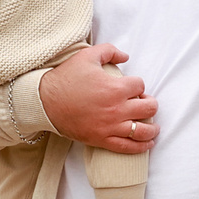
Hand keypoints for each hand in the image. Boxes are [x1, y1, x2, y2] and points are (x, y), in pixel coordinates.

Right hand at [40, 44, 158, 152]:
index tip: (132, 86)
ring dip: (152, 127)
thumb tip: (126, 56)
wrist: (45, 101)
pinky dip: (142, 147)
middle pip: (148, 108)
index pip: (140, 85)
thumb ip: (109, 51)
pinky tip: (148, 143)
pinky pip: (128, 147)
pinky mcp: (102, 140)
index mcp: (115, 88)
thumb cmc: (66, 78)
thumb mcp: (87, 56)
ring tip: (154, 126)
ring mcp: (110, 127)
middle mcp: (117, 109)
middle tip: (146, 102)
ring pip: (143, 131)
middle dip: (150, 104)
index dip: (137, 84)